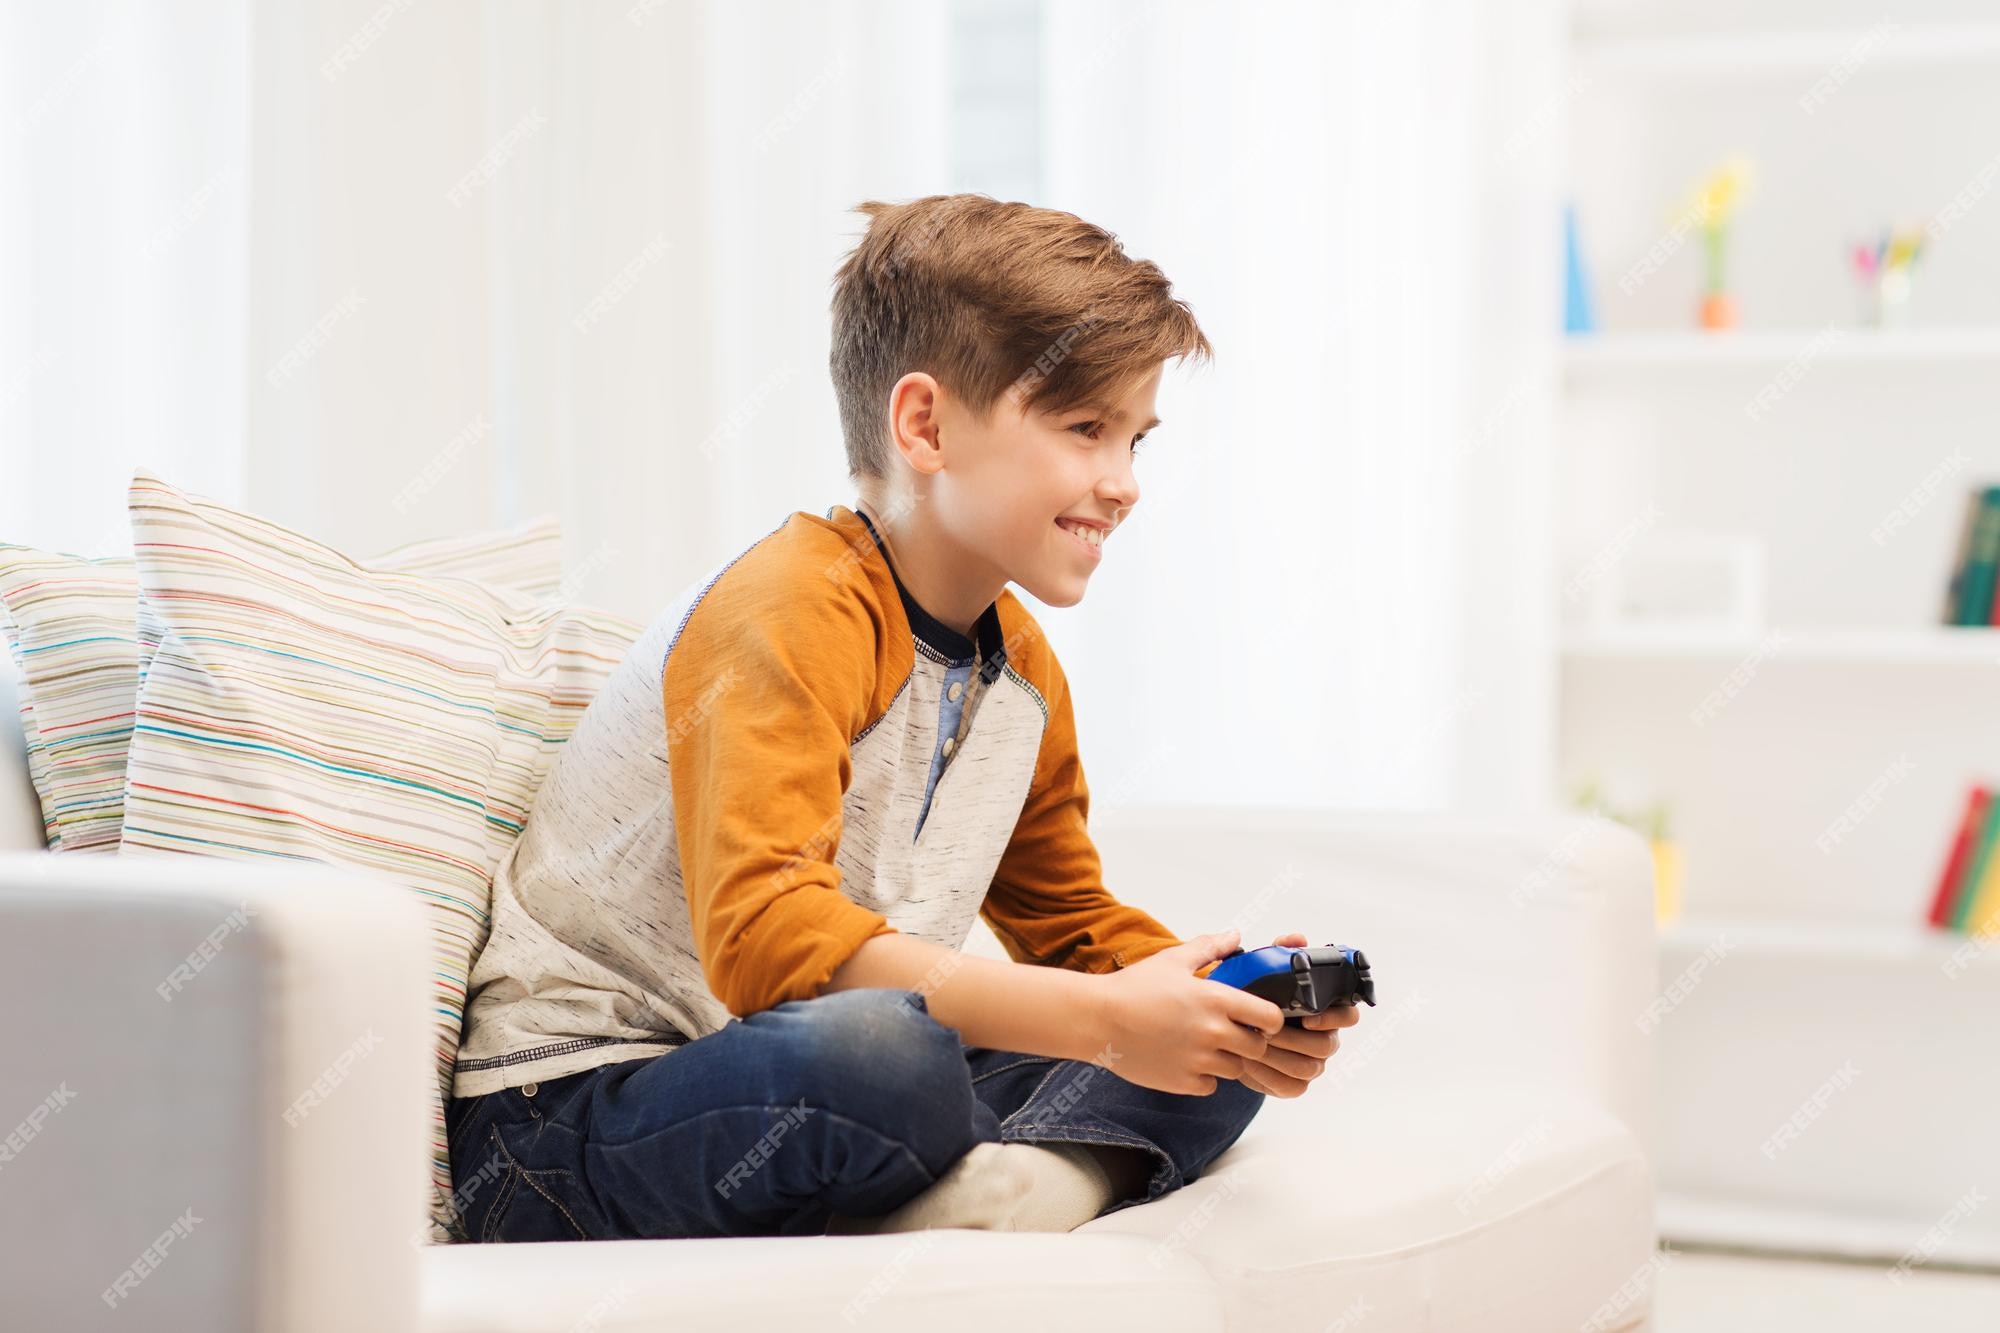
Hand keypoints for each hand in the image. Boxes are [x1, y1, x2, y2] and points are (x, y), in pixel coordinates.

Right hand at [1095, 928, 1285, 1095]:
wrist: (1097, 1019)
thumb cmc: (1133, 987)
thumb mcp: (1173, 960)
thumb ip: (1210, 947)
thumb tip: (1235, 935)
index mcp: (1216, 999)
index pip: (1270, 1018)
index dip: (1269, 1018)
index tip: (1258, 1018)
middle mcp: (1213, 1032)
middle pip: (1258, 1048)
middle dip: (1249, 1041)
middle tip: (1231, 1032)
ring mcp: (1198, 1060)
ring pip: (1236, 1069)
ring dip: (1227, 1059)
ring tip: (1205, 1045)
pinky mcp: (1183, 1082)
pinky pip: (1211, 1085)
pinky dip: (1204, 1076)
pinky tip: (1186, 1059)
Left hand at [1230, 932, 1363, 1098]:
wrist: (1231, 1028)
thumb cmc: (1254, 997)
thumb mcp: (1262, 970)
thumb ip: (1279, 952)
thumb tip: (1297, 938)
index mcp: (1325, 1010)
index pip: (1349, 1015)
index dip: (1335, 1018)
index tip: (1308, 1018)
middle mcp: (1324, 1038)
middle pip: (1326, 1046)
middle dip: (1293, 1039)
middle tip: (1264, 1031)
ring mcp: (1311, 1063)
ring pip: (1308, 1068)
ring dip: (1278, 1057)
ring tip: (1252, 1045)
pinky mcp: (1293, 1084)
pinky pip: (1290, 1087)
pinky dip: (1268, 1076)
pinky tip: (1248, 1063)